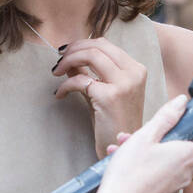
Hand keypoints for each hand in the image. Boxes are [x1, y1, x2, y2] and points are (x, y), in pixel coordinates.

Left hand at [53, 36, 146, 155]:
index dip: (82, 44)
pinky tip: (59, 94)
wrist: (121, 148)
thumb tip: (69, 56)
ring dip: (68, 61)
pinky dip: (65, 85)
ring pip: (90, 56)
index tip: (66, 52)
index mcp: (136, 69)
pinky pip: (80, 80)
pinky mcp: (110, 97)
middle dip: (73, 50)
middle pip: (98, 46)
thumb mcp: (103, 91)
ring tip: (56, 71)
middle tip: (58, 61)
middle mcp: (134, 73)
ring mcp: (124, 84)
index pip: (106, 44)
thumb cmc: (112, 123)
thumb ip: (90, 73)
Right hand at [79, 94, 192, 192]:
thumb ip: (166, 117)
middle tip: (145, 135)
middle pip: (188, 155)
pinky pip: (158, 178)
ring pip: (169, 166)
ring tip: (124, 146)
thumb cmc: (130, 173)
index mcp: (188, 157)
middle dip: (167, 142)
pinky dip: (145, 168)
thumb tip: (182, 102)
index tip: (192, 132)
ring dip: (151, 154)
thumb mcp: (145, 136)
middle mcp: (186, 175)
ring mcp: (174, 189)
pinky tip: (121, 162)